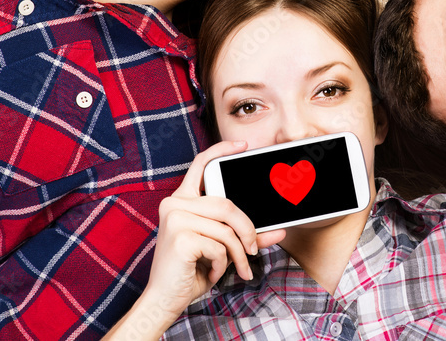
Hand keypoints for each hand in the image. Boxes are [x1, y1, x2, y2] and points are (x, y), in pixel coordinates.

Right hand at [138, 141, 285, 323]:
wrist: (165, 299)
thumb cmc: (192, 271)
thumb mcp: (223, 249)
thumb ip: (248, 236)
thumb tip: (281, 230)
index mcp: (182, 200)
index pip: (200, 164)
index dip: (221, 150)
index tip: (243, 145)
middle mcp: (175, 204)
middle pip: (227, 204)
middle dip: (247, 230)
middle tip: (253, 250)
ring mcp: (175, 219)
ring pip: (226, 227)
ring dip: (238, 253)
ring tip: (237, 268)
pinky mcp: (180, 236)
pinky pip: (219, 245)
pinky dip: (223, 263)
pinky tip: (211, 272)